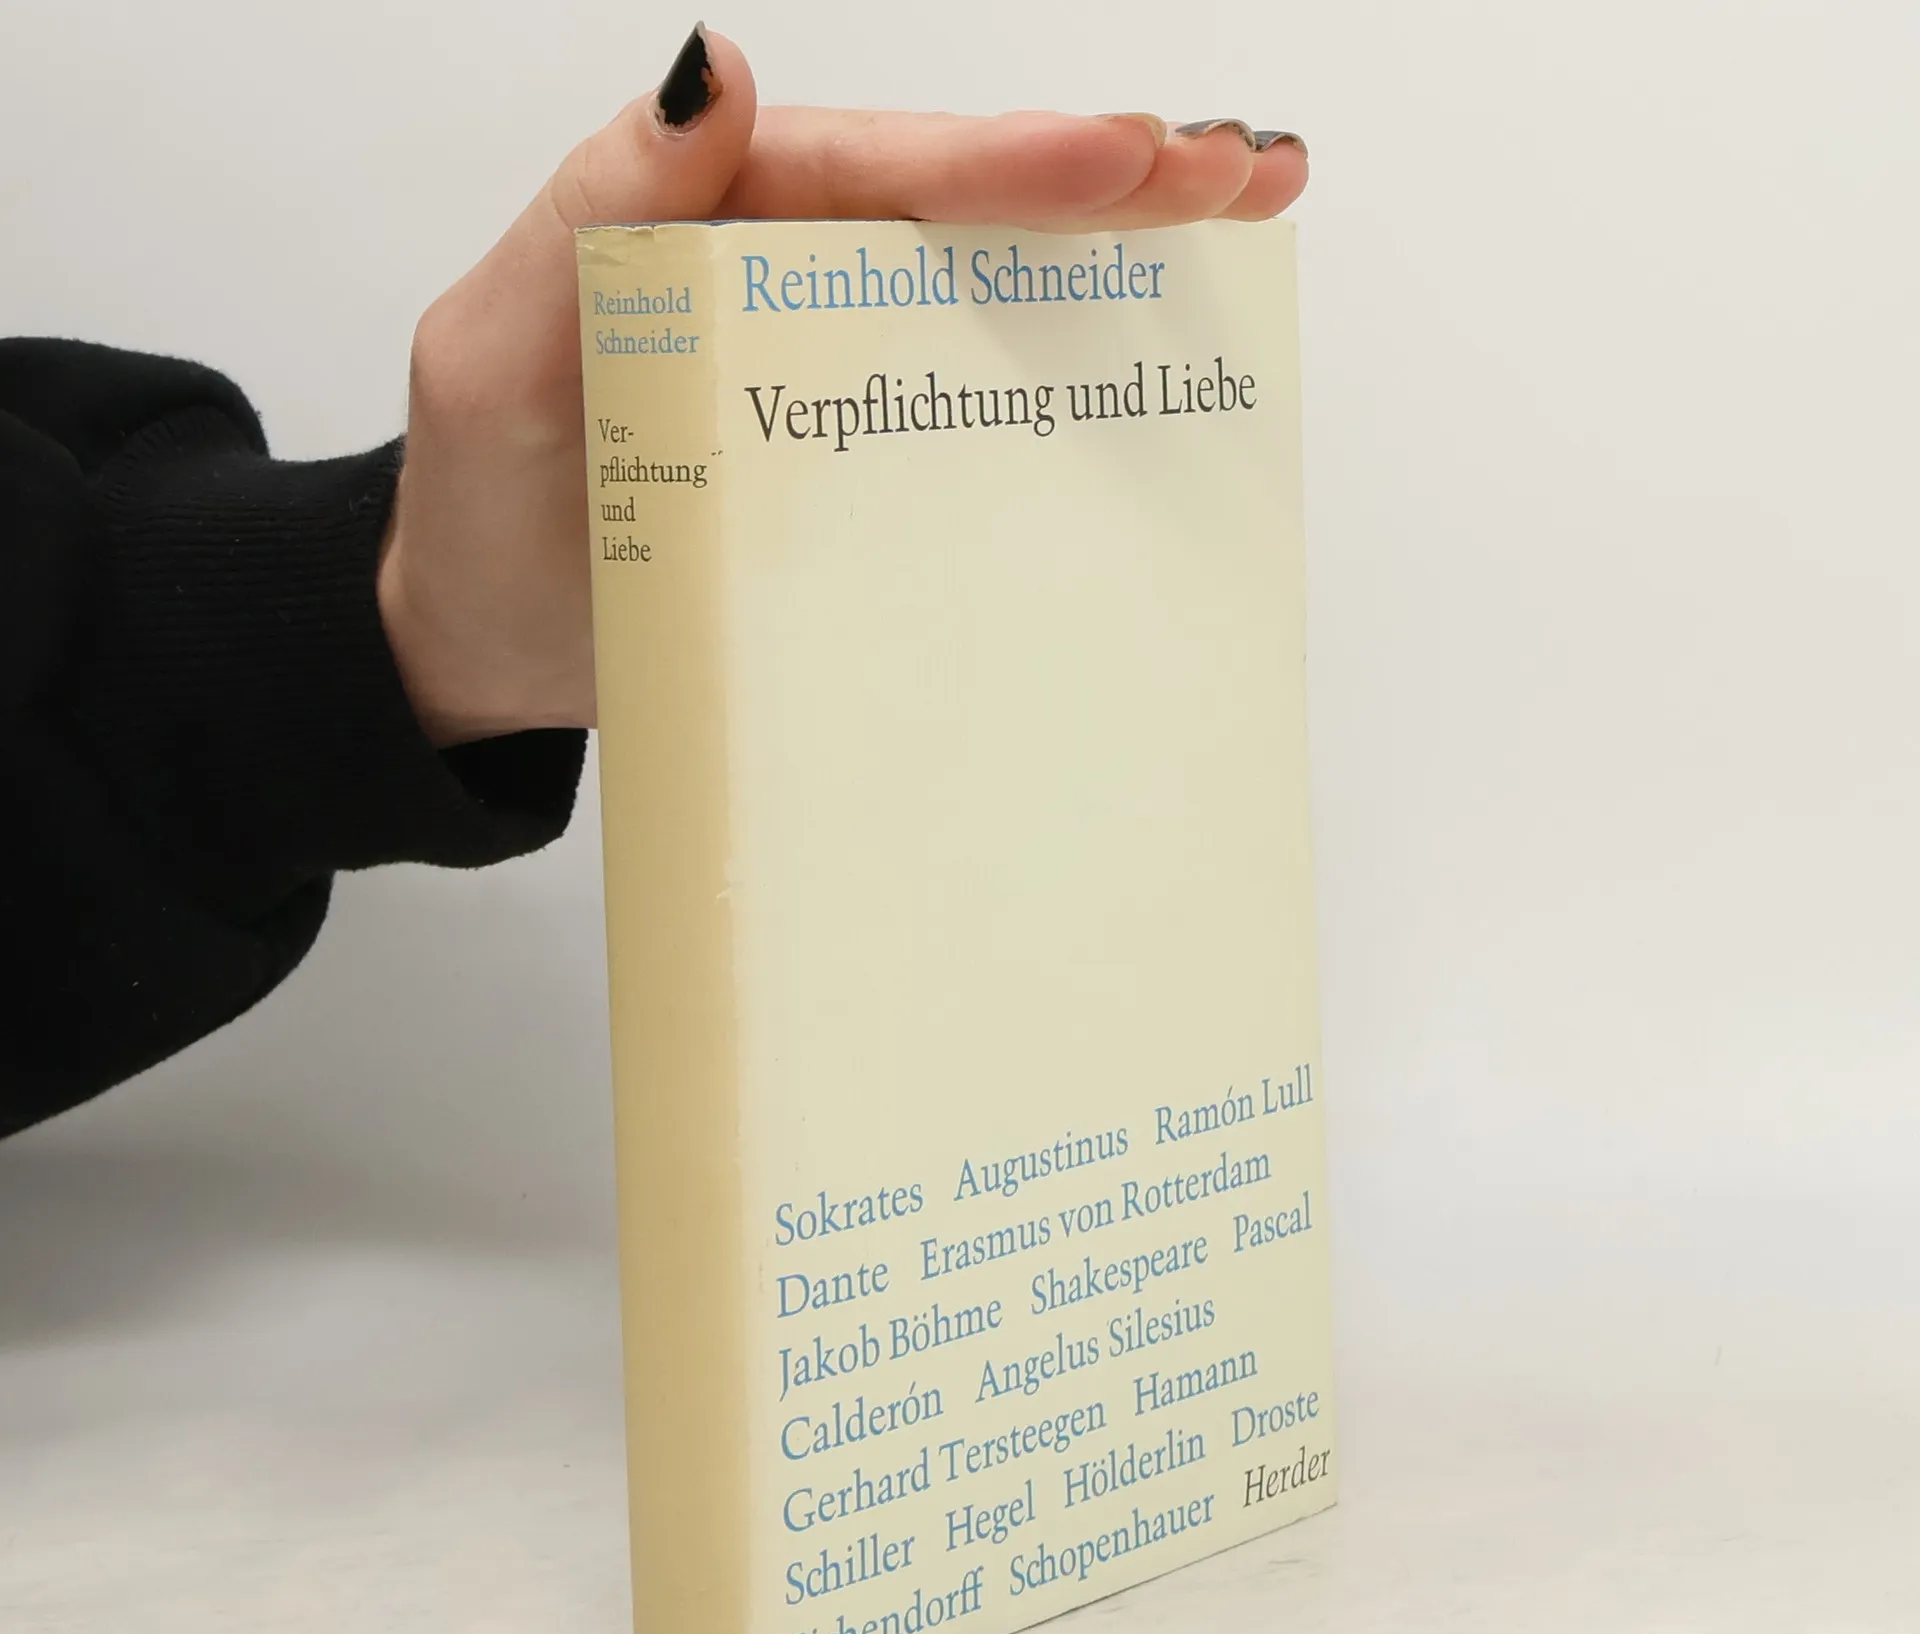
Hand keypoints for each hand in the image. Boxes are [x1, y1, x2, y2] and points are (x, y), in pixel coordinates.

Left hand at [378, 26, 1308, 745]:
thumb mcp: (494, 353)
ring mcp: (830, 385)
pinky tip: (1147, 374)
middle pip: (959, 216)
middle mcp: (786, 290)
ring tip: (1244, 222)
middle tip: (1244, 171)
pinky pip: (964, 419)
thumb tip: (709, 72)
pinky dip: (1059, 390)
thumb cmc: (472, 506)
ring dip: (1113, 264)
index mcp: (710, 233)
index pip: (872, 173)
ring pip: (983, 300)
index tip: (1122, 159)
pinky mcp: (853, 479)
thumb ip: (588, 221)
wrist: (475, 650)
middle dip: (1105, 184)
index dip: (1000, 164)